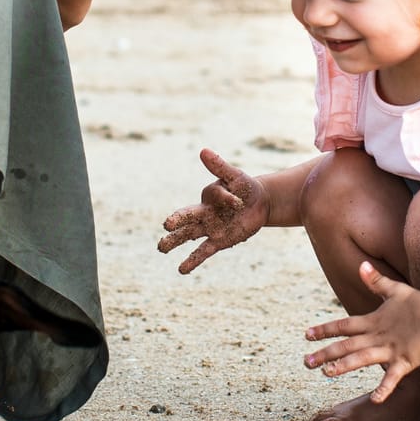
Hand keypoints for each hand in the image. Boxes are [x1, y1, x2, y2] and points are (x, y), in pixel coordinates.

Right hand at [158, 148, 267, 273]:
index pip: (214, 197)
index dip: (227, 199)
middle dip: (178, 221)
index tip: (238, 201)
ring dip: (175, 241)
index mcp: (209, 196)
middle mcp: (205, 213)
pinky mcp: (218, 241)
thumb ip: (219, 166)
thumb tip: (202, 150)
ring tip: (161, 248)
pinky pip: (203, 251)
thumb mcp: (235, 176)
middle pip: (186, 217)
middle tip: (166, 225)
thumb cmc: (245, 187)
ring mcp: (210, 228)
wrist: (258, 204)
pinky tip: (181, 269)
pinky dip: (193, 260)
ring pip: (189, 235)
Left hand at [303, 262, 419, 403]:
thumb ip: (375, 280)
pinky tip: (375, 400)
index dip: (324, 330)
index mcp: (373, 322)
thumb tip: (361, 264)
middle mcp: (377, 336)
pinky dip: (384, 388)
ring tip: (326, 373)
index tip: (306, 335)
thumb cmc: (419, 301)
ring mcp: (390, 349)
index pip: (343, 326)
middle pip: (346, 345)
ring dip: (343, 366)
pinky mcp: (405, 361)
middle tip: (305, 362)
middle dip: (324, 353)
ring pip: (361, 359)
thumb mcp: (394, 289)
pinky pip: (392, 377)